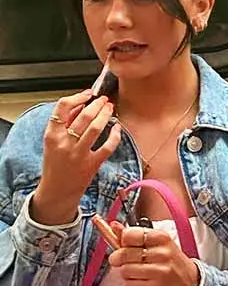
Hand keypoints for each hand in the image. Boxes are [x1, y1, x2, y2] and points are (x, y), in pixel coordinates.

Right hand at [33, 90, 121, 223]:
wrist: (57, 191)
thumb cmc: (55, 165)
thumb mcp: (52, 142)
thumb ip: (64, 123)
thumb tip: (80, 105)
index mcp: (51, 135)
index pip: (61, 108)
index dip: (77, 97)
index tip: (87, 94)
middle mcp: (65, 143)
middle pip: (84, 116)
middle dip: (97, 104)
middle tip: (104, 99)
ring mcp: (79, 154)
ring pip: (96, 128)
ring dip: (105, 114)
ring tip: (110, 108)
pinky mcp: (92, 164)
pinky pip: (108, 146)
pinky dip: (115, 134)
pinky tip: (117, 127)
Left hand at [109, 224, 200, 285]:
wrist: (190, 284)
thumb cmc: (171, 262)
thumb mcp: (157, 244)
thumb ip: (134, 234)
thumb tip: (113, 226)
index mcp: (162, 238)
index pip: (130, 235)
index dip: (122, 240)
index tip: (125, 244)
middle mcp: (162, 253)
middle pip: (124, 254)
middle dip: (119, 259)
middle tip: (124, 260)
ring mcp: (159, 272)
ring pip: (125, 271)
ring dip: (126, 273)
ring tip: (136, 272)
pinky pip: (129, 285)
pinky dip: (130, 284)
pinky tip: (141, 282)